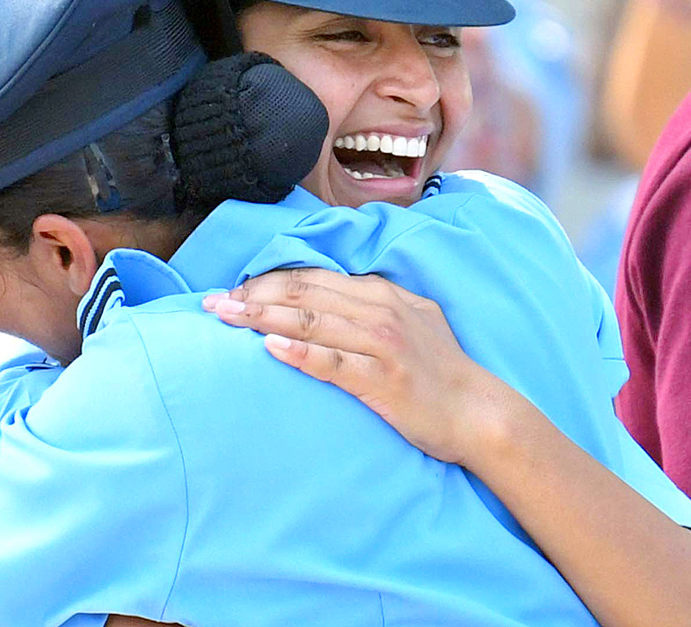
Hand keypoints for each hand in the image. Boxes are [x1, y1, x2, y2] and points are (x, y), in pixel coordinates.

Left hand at [204, 269, 485, 464]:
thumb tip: (329, 293)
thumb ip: (372, 302)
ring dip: (263, 317)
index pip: (312, 277)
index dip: (267, 281)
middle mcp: (379, 311)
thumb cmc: (439, 368)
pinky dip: (300, 353)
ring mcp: (382, 345)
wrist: (478, 412)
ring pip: (311, 321)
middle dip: (253, 295)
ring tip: (226, 318)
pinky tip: (269, 349)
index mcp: (380, 293)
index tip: (232, 290)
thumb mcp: (411, 318)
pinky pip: (334, 362)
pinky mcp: (384, 380)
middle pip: (303, 293)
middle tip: (212, 303)